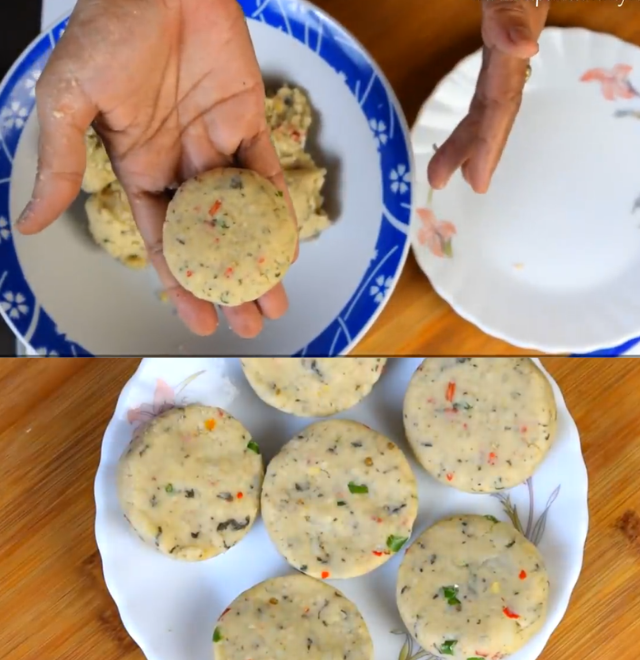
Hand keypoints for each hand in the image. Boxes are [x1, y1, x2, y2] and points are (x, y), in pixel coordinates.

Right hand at [16, 0, 294, 337]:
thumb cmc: (105, 30)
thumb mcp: (68, 102)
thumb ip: (61, 166)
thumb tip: (28, 224)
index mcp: (135, 165)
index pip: (162, 238)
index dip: (181, 281)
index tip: (199, 320)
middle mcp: (178, 162)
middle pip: (210, 236)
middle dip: (229, 282)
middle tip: (251, 325)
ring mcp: (216, 142)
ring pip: (243, 214)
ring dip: (261, 258)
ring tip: (276, 301)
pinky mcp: (249, 118)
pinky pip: (266, 173)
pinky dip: (278, 210)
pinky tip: (287, 247)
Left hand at [426, 0, 549, 192]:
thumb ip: (513, 16)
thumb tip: (525, 50)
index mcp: (514, 48)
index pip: (502, 104)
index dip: (489, 144)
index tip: (476, 183)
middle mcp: (512, 53)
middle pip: (495, 110)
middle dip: (475, 150)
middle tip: (441, 183)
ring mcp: (506, 44)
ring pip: (491, 98)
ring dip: (474, 135)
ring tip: (452, 170)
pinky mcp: (498, 28)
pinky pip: (490, 80)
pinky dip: (481, 107)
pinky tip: (473, 121)